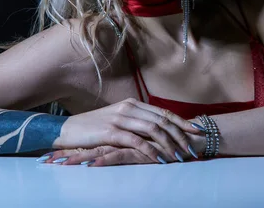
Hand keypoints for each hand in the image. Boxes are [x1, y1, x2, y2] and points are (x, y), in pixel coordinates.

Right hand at [52, 98, 204, 162]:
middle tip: (191, 150)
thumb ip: (136, 121)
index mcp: (132, 103)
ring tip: (179, 156)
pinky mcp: (111, 132)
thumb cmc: (93, 127)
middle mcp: (129, 108)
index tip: (196, 132)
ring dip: (169, 144)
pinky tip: (158, 159)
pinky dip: (150, 150)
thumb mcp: (117, 119)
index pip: (163, 112)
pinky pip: (136, 141)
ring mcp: (120, 118)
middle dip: (180, 135)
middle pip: (162, 121)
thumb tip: (157, 130)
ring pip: (153, 130)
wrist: (68, 130)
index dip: (181, 122)